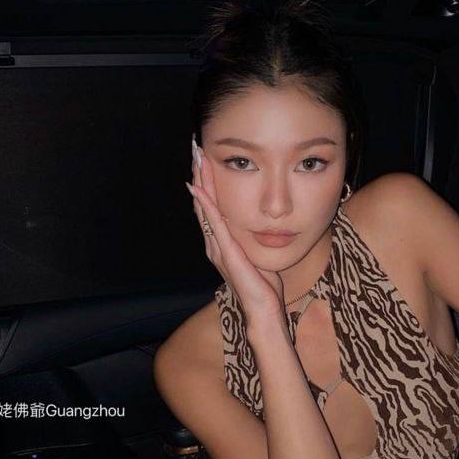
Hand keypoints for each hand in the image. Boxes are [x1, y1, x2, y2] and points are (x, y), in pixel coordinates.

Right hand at [187, 136, 286, 324]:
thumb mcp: (256, 254)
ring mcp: (218, 248)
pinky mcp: (227, 253)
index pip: (210, 206)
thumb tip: (257, 224)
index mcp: (221, 243)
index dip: (206, 182)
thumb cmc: (263, 286)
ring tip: (196, 160)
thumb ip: (249, 239)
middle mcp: (214, 244)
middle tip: (195, 149)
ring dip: (200, 182)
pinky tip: (200, 189)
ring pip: (205, 209)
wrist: (263, 310)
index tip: (204, 158)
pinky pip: (214, 225)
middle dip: (199, 175)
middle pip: (202, 203)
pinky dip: (206, 206)